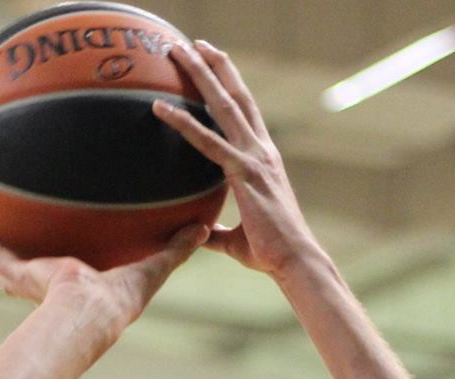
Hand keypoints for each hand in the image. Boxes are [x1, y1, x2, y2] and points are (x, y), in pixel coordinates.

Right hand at [0, 217, 206, 337]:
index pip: (70, 271)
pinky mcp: (21, 275)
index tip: (60, 255)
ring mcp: (33, 280)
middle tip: (3, 237)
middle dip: (16, 256)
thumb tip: (204, 229)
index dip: (63, 262)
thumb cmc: (121, 298)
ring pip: (5, 263)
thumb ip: (176, 249)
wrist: (91, 309)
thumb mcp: (153, 268)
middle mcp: (53, 284)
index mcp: (81, 284)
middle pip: (29, 268)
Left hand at [152, 40, 320, 278]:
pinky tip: (160, 108)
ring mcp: (254, 157)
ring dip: (199, 74)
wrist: (294, 261)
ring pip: (222, 105)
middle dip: (214, 66)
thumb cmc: (269, 252)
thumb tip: (198, 233)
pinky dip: (182, 122)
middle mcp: (261, 150)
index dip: (228, 85)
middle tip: (193, 43)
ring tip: (178, 50)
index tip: (212, 63)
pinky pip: (207, 141)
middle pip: (234, 96)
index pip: (244, 112)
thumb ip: (215, 230)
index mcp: (263, 158)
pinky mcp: (243, 173)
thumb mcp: (235, 238)